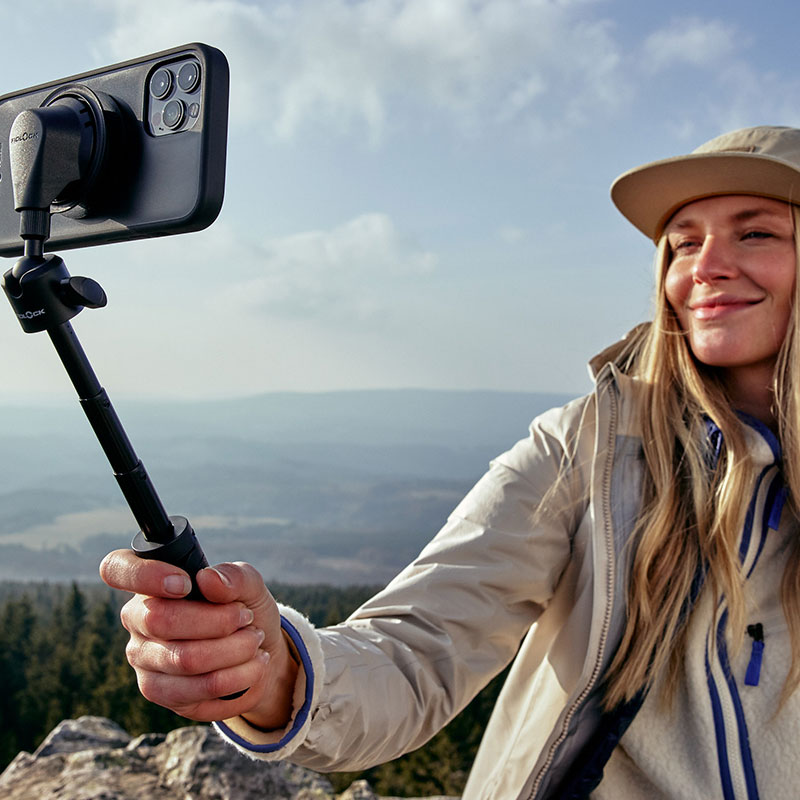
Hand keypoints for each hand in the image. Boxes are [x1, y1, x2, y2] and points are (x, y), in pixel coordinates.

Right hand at [99, 550, 297, 726]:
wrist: (258, 652)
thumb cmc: (244, 608)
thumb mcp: (249, 585)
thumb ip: (234, 576)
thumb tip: (208, 579)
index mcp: (151, 583)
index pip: (117, 569)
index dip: (145, 575)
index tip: (186, 584)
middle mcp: (137, 620)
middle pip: (162, 620)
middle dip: (218, 620)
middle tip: (248, 618)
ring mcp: (144, 660)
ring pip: (185, 660)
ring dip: (235, 651)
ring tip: (255, 642)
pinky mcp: (162, 695)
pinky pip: (199, 691)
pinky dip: (238, 678)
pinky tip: (254, 666)